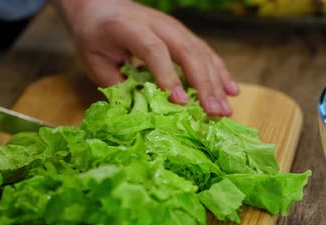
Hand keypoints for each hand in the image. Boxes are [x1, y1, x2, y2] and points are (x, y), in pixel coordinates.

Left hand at [51, 0, 238, 115]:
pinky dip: (220, 73)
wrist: (102, 6)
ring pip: (201, 53)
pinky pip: (207, 53)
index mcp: (130, 28)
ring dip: (216, 84)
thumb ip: (116, 84)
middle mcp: (158, 25)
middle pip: (187, 52)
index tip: (181, 102)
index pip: (154, 50)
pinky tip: (231, 92)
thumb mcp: (94, 61)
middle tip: (213, 113)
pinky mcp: (185, 34)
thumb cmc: (96, 36)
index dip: (169, 76)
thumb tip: (140, 113)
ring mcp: (175, 28)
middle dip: (204, 85)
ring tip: (224, 111)